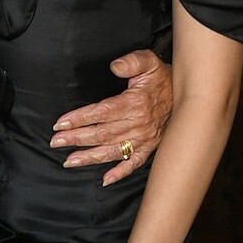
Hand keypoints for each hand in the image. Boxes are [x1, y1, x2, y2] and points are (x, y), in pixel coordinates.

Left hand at [50, 51, 173, 185]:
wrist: (186, 95)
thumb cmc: (161, 78)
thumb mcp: (148, 62)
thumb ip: (131, 61)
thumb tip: (114, 66)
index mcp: (135, 103)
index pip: (101, 113)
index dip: (79, 119)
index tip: (60, 124)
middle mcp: (138, 124)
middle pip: (102, 134)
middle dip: (76, 138)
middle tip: (55, 142)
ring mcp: (144, 139)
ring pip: (112, 151)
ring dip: (90, 158)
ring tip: (69, 161)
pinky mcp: (149, 148)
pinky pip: (134, 164)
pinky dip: (120, 173)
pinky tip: (105, 180)